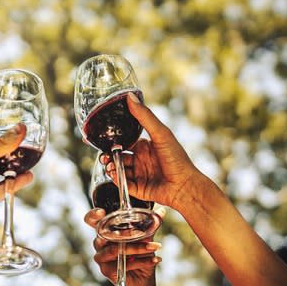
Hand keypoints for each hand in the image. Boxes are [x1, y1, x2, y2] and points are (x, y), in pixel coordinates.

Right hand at [84, 208, 161, 285]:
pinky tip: (154, 259)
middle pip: (106, 234)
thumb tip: (161, 211)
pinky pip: (122, 263)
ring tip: (154, 247)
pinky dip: (141, 261)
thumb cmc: (140, 256)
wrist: (143, 279)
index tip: (101, 212)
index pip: (92, 220)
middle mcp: (99, 242)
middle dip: (127, 234)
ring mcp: (101, 256)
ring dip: (137, 248)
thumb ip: (150, 225)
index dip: (93, 215)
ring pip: (115, 249)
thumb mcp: (146, 238)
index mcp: (105, 231)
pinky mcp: (105, 269)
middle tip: (143, 234)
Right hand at [101, 92, 201, 210]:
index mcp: (145, 146)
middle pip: (118, 156)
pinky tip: (116, 176)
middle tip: (104, 157)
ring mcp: (140, 174)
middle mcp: (141, 160)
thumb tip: (129, 96)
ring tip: (110, 166)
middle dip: (109, 156)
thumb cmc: (177, 158)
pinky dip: (117, 180)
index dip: (112, 141)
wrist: (185, 186)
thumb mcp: (160, 133)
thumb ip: (144, 116)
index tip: (101, 140)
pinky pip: (123, 184)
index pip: (124, 141)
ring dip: (112, 168)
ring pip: (119, 170)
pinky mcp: (139, 189)